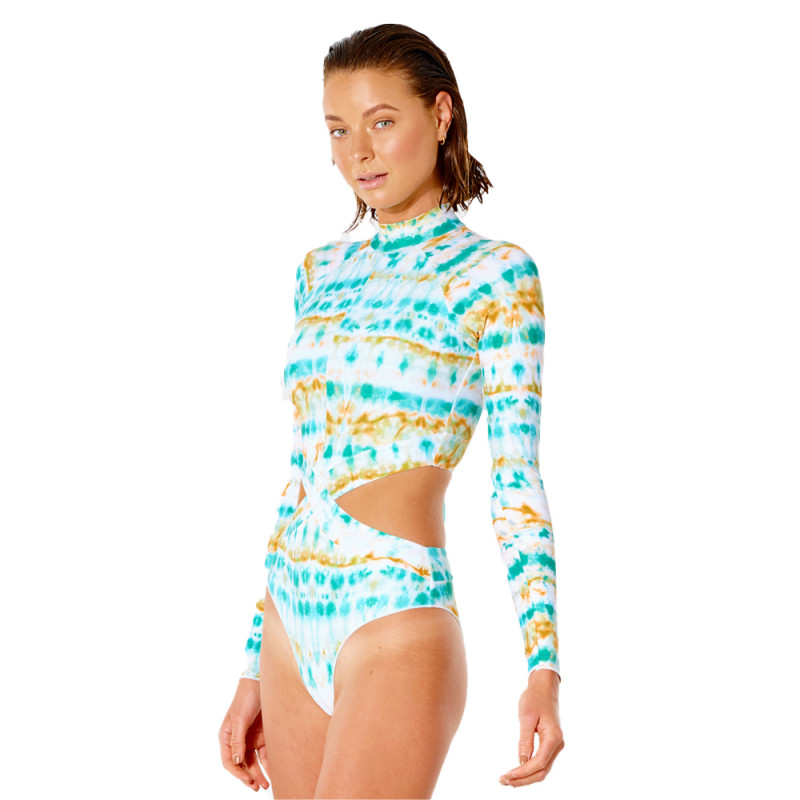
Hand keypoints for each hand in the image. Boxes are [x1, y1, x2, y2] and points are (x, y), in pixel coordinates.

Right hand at [218, 678, 270, 791]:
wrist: (263, 682)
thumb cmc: (246, 698)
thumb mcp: (240, 719)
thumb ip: (238, 740)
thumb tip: (236, 761)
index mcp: (227, 736)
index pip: (229, 760)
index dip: (237, 773)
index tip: (247, 780)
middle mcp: (238, 739)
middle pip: (242, 764)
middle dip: (249, 776)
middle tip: (257, 787)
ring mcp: (251, 737)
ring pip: (254, 761)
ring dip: (260, 773)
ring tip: (266, 784)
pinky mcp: (263, 734)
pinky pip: (265, 752)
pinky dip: (268, 762)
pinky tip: (273, 770)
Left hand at [498, 668, 564, 786]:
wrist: (544, 688)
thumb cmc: (534, 698)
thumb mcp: (526, 716)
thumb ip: (525, 740)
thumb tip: (521, 761)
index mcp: (553, 736)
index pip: (539, 762)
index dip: (523, 772)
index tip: (507, 775)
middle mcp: (558, 744)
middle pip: (542, 771)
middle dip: (523, 779)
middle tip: (504, 781)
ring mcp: (556, 745)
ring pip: (543, 769)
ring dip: (526, 777)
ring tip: (507, 780)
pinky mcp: (551, 745)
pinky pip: (542, 762)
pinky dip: (530, 770)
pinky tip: (517, 772)